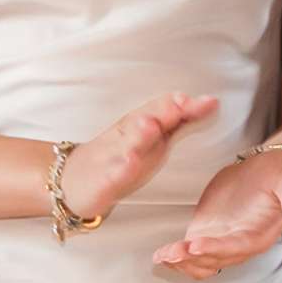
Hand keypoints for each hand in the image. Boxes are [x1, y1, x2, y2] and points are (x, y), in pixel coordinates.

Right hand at [57, 93, 222, 224]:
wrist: (70, 181)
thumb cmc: (117, 158)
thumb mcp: (150, 138)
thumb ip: (177, 120)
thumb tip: (211, 102)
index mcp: (140, 126)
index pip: (163, 110)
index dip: (184, 106)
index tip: (208, 101)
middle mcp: (127, 136)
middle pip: (145, 119)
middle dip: (162, 110)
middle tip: (181, 102)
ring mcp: (112, 156)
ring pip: (127, 143)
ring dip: (139, 133)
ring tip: (151, 125)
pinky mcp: (102, 179)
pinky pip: (112, 172)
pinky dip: (119, 166)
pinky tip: (128, 162)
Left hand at [153, 147, 281, 279]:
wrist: (270, 170)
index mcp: (260, 234)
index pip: (237, 246)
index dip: (216, 249)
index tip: (194, 245)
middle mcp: (240, 244)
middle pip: (215, 259)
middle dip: (191, 258)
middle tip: (170, 252)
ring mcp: (222, 240)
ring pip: (201, 263)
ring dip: (181, 262)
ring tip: (162, 256)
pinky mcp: (209, 231)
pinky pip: (192, 253)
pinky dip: (177, 257)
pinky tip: (160, 256)